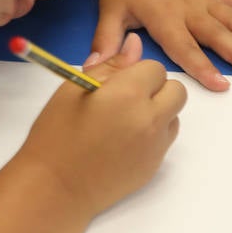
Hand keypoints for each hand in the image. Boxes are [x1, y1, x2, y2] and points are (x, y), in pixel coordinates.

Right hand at [19, 33, 186, 216]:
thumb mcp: (75, 90)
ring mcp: (156, 145)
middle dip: (156, 90)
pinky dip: (153, 135)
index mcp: (128, 94)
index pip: (155, 68)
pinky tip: (124, 143)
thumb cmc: (56, 135)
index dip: (137, 73)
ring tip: (123, 123)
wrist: (55, 188)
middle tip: (126, 100)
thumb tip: (135, 44)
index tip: (117, 85)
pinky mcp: (156, 166)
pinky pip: (166, 140)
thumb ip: (111, 66)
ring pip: (174, 115)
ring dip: (157, 112)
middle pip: (176, 91)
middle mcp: (150, 118)